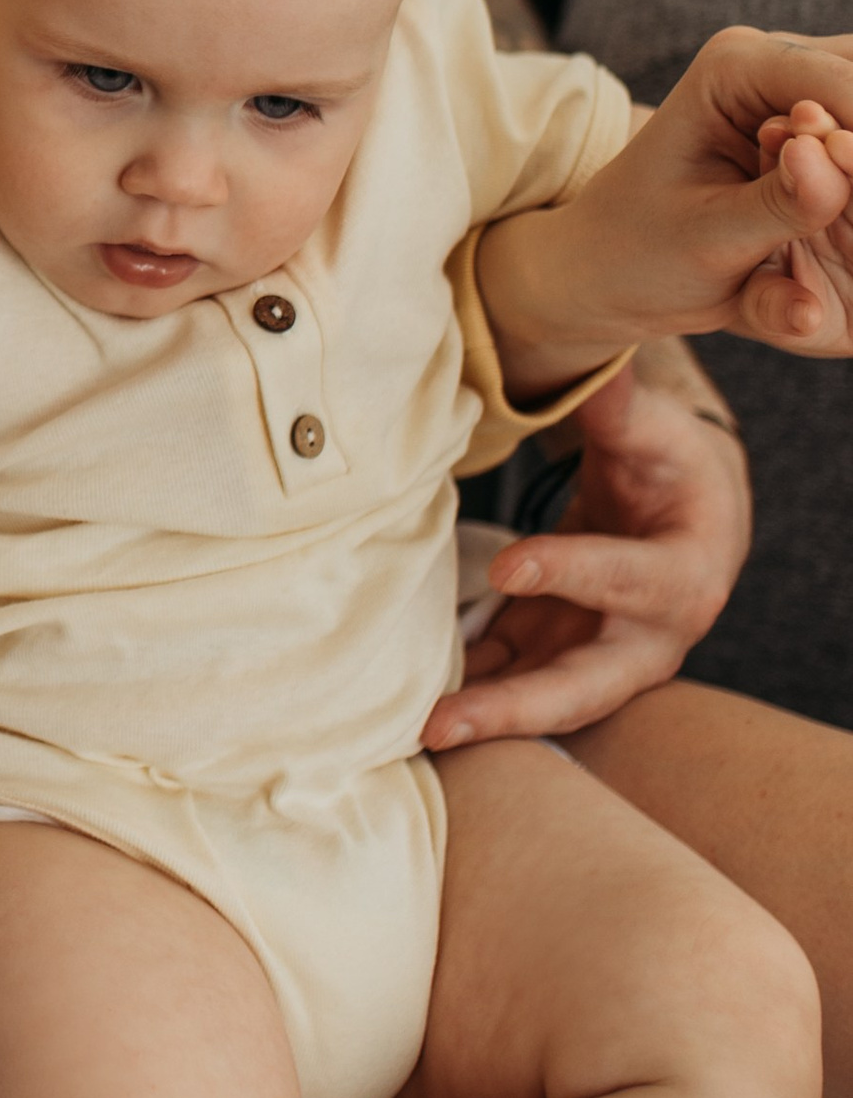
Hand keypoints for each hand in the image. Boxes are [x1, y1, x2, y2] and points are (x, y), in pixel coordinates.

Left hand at [422, 360, 749, 748]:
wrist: (688, 517)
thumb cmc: (674, 469)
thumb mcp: (657, 434)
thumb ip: (621, 410)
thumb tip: (598, 366)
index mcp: (685, 575)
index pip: (625, 577)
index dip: (570, 573)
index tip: (508, 567)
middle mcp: (648, 639)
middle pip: (582, 686)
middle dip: (513, 708)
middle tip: (440, 721)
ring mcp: (600, 660)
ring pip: (540, 702)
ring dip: (478, 717)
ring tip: (410, 731)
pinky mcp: (559, 661)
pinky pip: (511, 684)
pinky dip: (467, 693)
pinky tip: (409, 704)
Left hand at [542, 28, 852, 362]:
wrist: (606, 266)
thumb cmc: (640, 251)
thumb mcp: (708, 238)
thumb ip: (781, 204)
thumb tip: (833, 158)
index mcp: (732, 67)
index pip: (839, 86)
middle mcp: (769, 59)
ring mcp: (793, 86)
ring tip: (850, 228)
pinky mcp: (811, 122)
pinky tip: (848, 218)